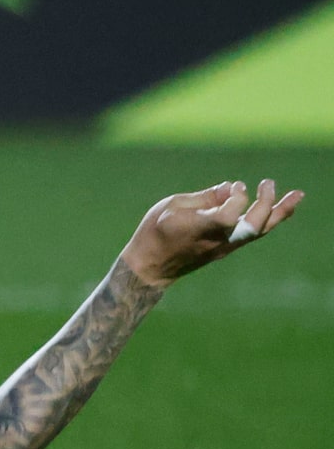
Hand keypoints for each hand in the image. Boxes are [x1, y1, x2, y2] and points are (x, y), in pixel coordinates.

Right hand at [119, 180, 302, 289]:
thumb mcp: (170, 206)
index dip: (237, 198)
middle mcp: (218, 240)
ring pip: (260, 231)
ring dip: (279, 213)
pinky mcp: (226, 248)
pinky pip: (254, 234)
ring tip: (296, 196)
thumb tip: (229, 188)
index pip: (231, 215)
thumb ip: (204, 197)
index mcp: (199, 228)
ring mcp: (225, 247)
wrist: (152, 266)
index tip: (234, 187)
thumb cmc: (154, 231)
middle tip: (268, 183)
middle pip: (254, 226)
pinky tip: (276, 209)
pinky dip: (268, 219)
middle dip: (267, 203)